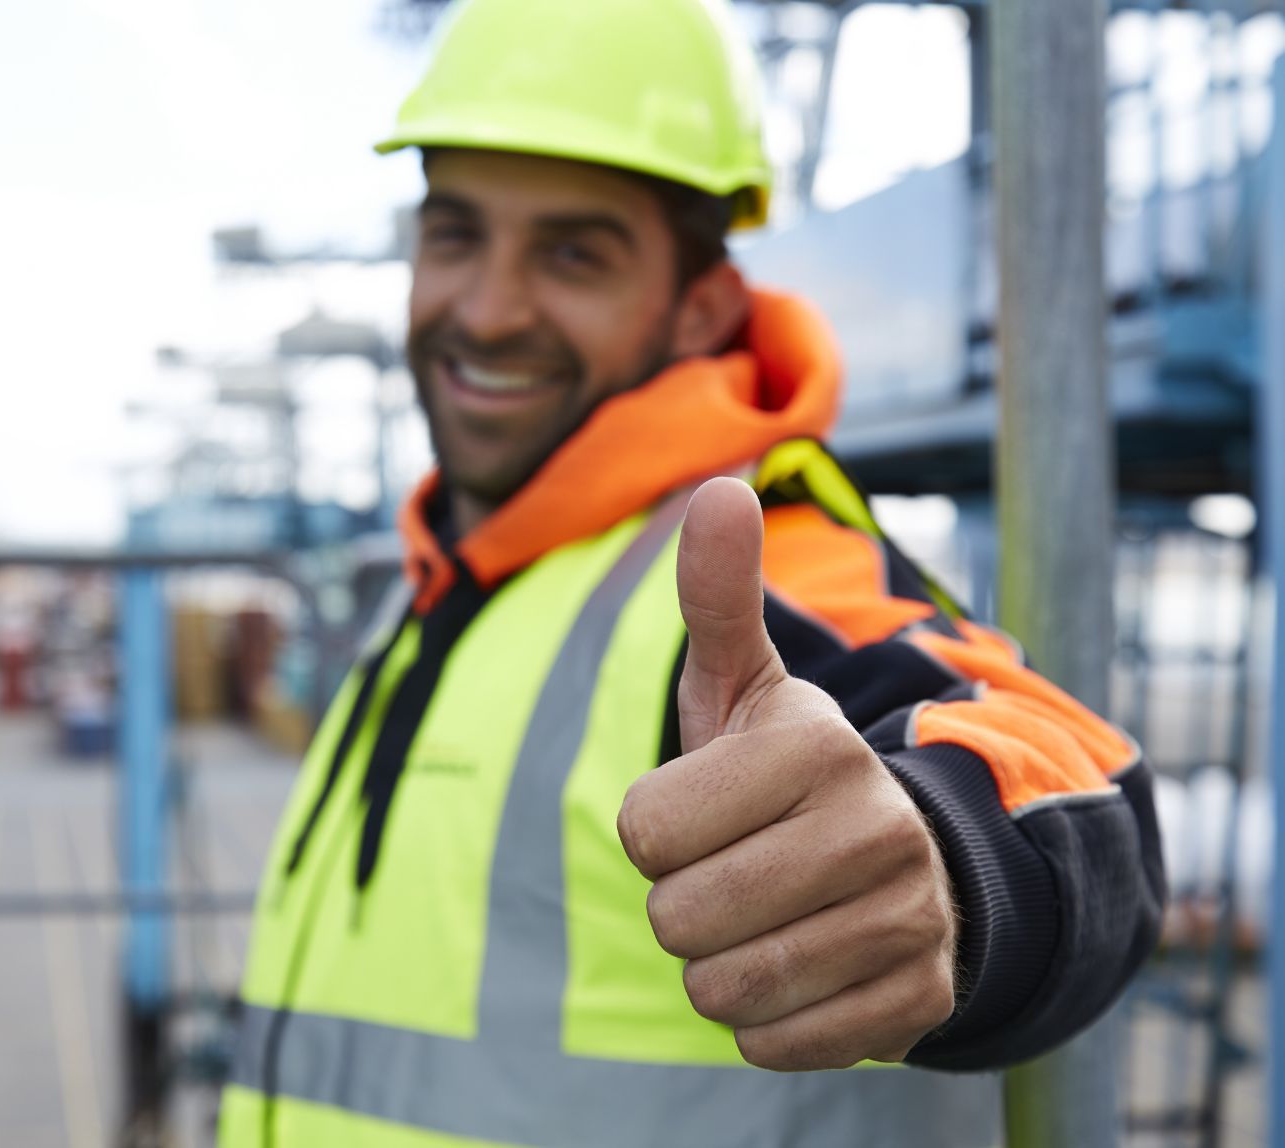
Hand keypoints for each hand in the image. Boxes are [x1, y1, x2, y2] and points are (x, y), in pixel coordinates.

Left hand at [616, 478, 957, 1070]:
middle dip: (680, 902)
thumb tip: (718, 488)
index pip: (644, 830)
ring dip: (715, 965)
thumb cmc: (789, 775)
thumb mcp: (744, 687)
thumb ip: (718, 599)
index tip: (704, 811)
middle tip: (732, 870)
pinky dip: (763, 1022)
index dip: (653, 831)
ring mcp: (907, 920)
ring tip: (763, 919)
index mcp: (816, 746)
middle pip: (676, 916)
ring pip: (720, 989)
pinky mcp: (916, 1003)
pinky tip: (801, 969)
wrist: (910, 868)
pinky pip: (771, 1044)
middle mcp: (876, 828)